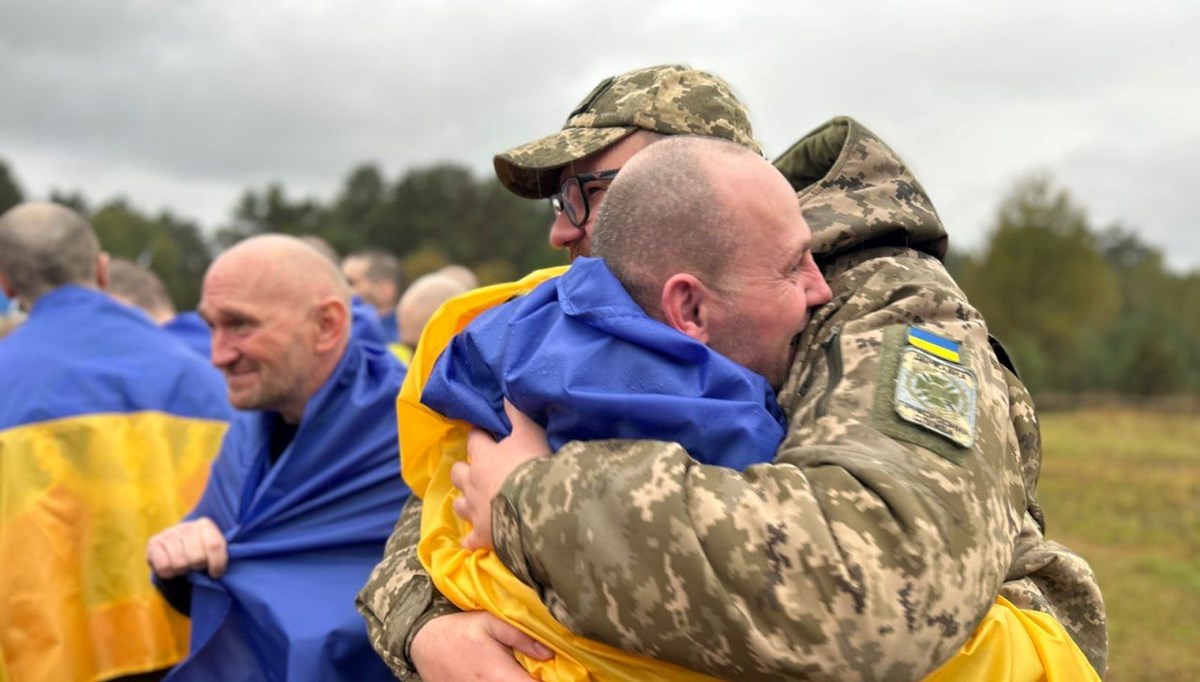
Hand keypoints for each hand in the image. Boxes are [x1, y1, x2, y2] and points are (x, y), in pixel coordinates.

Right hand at [146, 517, 227, 578]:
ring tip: (184, 565)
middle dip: (198, 567)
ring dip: (183, 570)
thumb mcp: (212, 549)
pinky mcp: (153, 542)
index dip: (217, 563)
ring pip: (180, 564)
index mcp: (205, 524)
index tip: (216, 573)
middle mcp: (186, 526)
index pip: (215, 546)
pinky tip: (172, 566)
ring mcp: (168, 533)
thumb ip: (218, 553)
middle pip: (197, 558)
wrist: (176, 547)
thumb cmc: (199, 550)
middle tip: (196, 565)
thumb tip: (219, 569)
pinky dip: (169, 573)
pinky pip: (164, 566)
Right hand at [411, 611, 551, 680]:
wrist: (424, 643)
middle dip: (530, 681)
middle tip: (533, 670)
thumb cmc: (460, 630)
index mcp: (501, 677)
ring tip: (513, 670)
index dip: (546, 680)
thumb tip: (548, 653)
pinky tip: (498, 674)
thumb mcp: (491, 622)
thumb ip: (522, 637)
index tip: (548, 671)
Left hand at [451, 400, 549, 549]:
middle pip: (458, 472)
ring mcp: (475, 510)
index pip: (475, 440)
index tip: (484, 434)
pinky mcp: (482, 535)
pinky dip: (471, 539)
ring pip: (459, 504)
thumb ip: (517, 415)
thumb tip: (505, 394)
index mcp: (484, 457)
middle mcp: (473, 482)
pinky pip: (470, 540)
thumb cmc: (533, 465)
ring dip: (464, 501)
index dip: (479, 435)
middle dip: (464, 470)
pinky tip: (473, 541)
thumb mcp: (530, 433)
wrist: (537, 507)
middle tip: (476, 470)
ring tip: (473, 502)